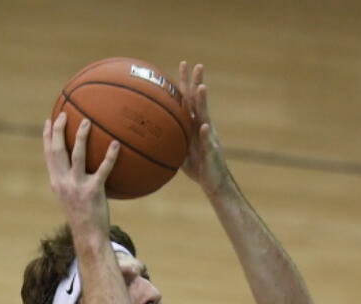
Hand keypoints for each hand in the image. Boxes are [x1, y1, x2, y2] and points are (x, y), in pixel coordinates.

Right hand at [42, 112, 118, 232]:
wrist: (88, 235)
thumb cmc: (82, 216)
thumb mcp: (70, 197)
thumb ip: (69, 180)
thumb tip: (76, 165)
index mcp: (56, 182)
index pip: (48, 155)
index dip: (47, 136)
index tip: (48, 120)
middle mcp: (63, 182)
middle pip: (57, 150)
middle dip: (58, 130)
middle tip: (64, 114)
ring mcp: (77, 186)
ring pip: (76, 155)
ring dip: (80, 136)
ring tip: (87, 121)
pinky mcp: (94, 191)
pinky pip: (103, 169)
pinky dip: (110, 156)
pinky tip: (116, 144)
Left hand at [177, 62, 230, 194]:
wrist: (213, 181)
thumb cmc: (197, 166)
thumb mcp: (178, 149)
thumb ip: (169, 138)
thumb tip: (147, 133)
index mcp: (194, 123)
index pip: (189, 99)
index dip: (186, 82)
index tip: (183, 64)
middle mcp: (203, 125)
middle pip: (199, 101)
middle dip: (197, 83)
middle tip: (196, 65)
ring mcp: (209, 137)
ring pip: (205, 116)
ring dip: (203, 102)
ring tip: (201, 88)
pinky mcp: (212, 150)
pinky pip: (207, 141)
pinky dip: (205, 133)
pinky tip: (204, 126)